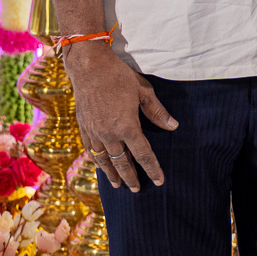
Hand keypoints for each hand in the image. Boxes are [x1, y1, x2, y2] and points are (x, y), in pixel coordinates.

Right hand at [65, 40, 177, 190]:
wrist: (88, 65)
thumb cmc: (118, 76)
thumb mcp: (143, 91)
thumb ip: (157, 112)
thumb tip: (173, 127)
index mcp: (127, 126)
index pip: (143, 154)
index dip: (152, 169)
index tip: (159, 181)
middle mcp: (109, 134)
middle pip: (122, 162)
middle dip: (131, 177)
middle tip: (136, 189)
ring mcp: (94, 131)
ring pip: (104, 160)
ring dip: (112, 174)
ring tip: (117, 185)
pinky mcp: (83, 126)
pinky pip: (91, 150)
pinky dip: (97, 161)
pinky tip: (100, 166)